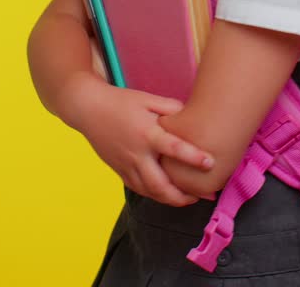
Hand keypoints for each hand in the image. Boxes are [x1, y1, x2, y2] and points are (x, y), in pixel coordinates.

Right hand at [64, 78, 216, 206]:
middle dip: (183, 195)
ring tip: (190, 199)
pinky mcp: (120, 171)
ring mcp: (126, 166)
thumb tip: (193, 116)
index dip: (193, 157)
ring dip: (171, 199)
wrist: (89, 109)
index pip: (173, 148)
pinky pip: (140, 189)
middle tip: (204, 195)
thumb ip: (172, 108)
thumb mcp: (148, 99)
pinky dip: (156, 195)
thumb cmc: (121, 102)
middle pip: (160, 184)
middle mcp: (137, 154)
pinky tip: (168, 194)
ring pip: (150, 192)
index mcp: (147, 133)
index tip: (211, 163)